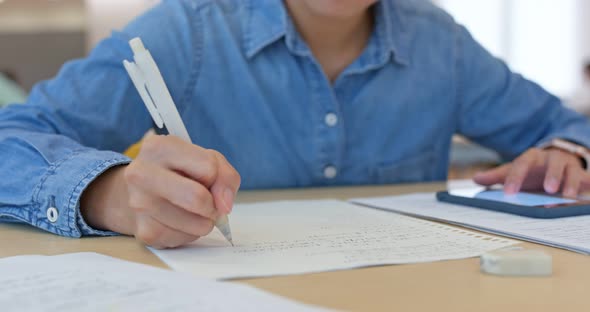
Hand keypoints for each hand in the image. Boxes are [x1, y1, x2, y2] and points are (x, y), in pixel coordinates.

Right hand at [81, 135, 240, 248]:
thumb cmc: (178, 172)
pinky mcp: (145, 232)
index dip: (216, 178)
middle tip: (209, 203)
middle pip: (197, 198)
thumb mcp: (205, 159)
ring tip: (190, 210)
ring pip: (198, 224)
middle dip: (213, 205)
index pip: (208, 168)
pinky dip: (191, 233)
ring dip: (204, 221)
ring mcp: (139, 205)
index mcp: (158, 147)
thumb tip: (224, 206)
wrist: (140, 192)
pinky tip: (178, 220)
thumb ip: (225, 175)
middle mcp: (141, 174)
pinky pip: (186, 239)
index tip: (208, 180)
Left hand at [473, 148, 589, 197]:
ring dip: (571, 182)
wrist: (555, 158)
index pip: (522, 164)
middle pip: (553, 163)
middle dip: (552, 175)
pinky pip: (587, 179)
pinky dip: (589, 183)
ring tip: (569, 195)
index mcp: (532, 157)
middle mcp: (551, 158)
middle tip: (548, 190)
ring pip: (572, 171)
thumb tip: (475, 179)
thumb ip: (497, 175)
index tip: (509, 193)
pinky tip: (588, 194)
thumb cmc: (531, 168)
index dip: (515, 178)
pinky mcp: (581, 174)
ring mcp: (568, 165)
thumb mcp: (514, 170)